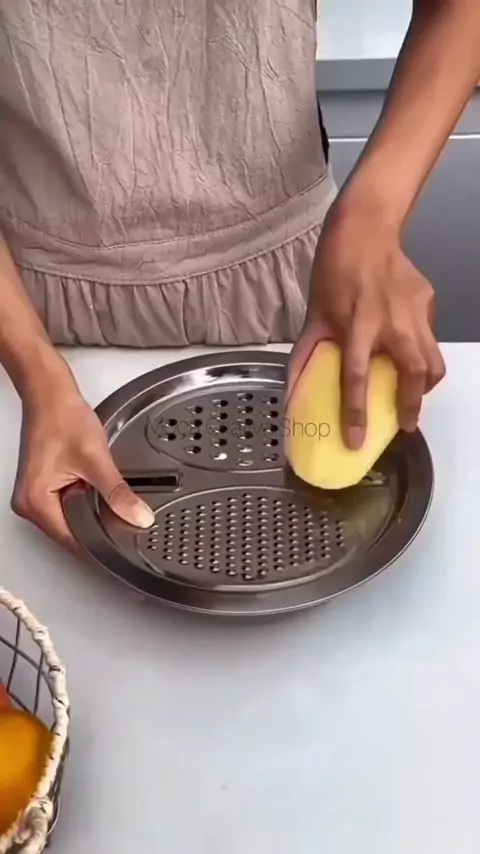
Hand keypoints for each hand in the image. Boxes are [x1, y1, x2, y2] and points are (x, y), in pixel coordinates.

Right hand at [11, 388, 154, 551]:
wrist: (49, 394)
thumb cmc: (62, 418)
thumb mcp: (96, 460)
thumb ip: (118, 493)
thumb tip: (137, 515)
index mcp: (35, 502)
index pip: (72, 541)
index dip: (99, 545)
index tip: (121, 545)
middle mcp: (29, 504)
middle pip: (69, 533)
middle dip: (95, 527)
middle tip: (120, 517)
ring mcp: (34, 496)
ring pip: (69, 519)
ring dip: (88, 512)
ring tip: (104, 495)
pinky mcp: (41, 486)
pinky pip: (65, 506)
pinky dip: (81, 501)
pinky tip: (92, 489)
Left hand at [288, 202, 444, 447]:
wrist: (366, 230)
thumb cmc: (334, 272)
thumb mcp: (314, 315)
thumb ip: (305, 355)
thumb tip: (293, 392)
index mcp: (356, 327)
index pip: (356, 379)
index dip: (356, 414)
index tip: (357, 441)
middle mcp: (390, 324)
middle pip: (411, 376)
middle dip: (411, 407)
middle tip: (405, 425)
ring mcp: (414, 313)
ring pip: (431, 361)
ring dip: (424, 386)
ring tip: (415, 397)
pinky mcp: (428, 303)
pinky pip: (431, 338)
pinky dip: (424, 354)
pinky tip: (411, 356)